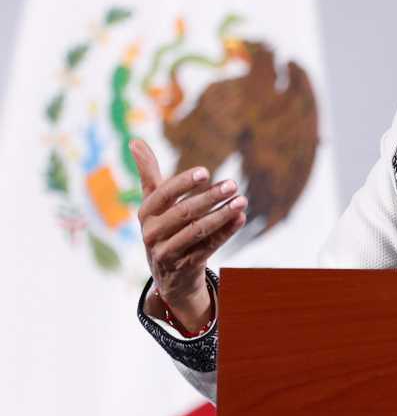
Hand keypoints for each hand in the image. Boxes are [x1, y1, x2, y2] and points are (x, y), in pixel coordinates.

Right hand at [131, 139, 247, 331]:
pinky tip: (240, 218)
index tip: (205, 172)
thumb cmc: (164, 228)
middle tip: (233, 184)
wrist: (168, 275)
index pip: (163, 195)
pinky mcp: (184, 267)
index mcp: (145, 213)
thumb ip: (148, 173)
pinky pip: (208, 247)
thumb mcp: (153, 203)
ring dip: (222, 215)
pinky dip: (225, 232)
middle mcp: (152, 233)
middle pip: (183, 213)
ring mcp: (167, 252)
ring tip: (242, 201)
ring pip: (197, 231)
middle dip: (209, 198)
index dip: (183, 184)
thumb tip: (135, 140)